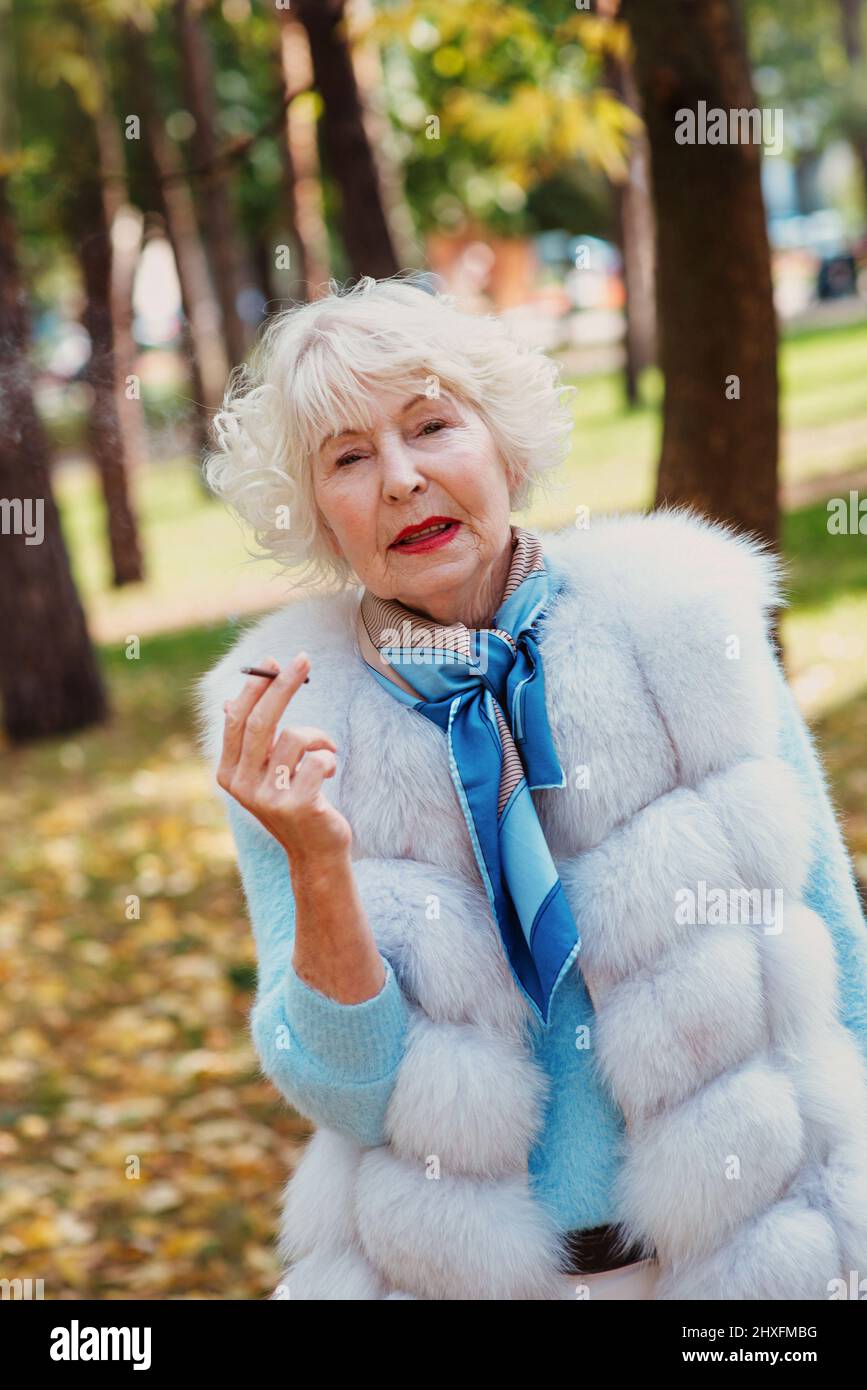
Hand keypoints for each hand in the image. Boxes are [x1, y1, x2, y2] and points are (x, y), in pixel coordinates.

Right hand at [217, 651, 352, 864]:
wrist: (315, 852)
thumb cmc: (292, 802)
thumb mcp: (264, 772)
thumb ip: (248, 742)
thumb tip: (228, 702)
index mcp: (230, 773)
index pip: (238, 720)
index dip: (255, 688)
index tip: (273, 661)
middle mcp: (243, 786)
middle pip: (261, 722)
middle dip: (283, 685)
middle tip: (304, 659)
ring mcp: (269, 798)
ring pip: (296, 738)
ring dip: (319, 738)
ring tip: (327, 752)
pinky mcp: (298, 806)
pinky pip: (318, 760)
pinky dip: (330, 759)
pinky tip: (329, 774)